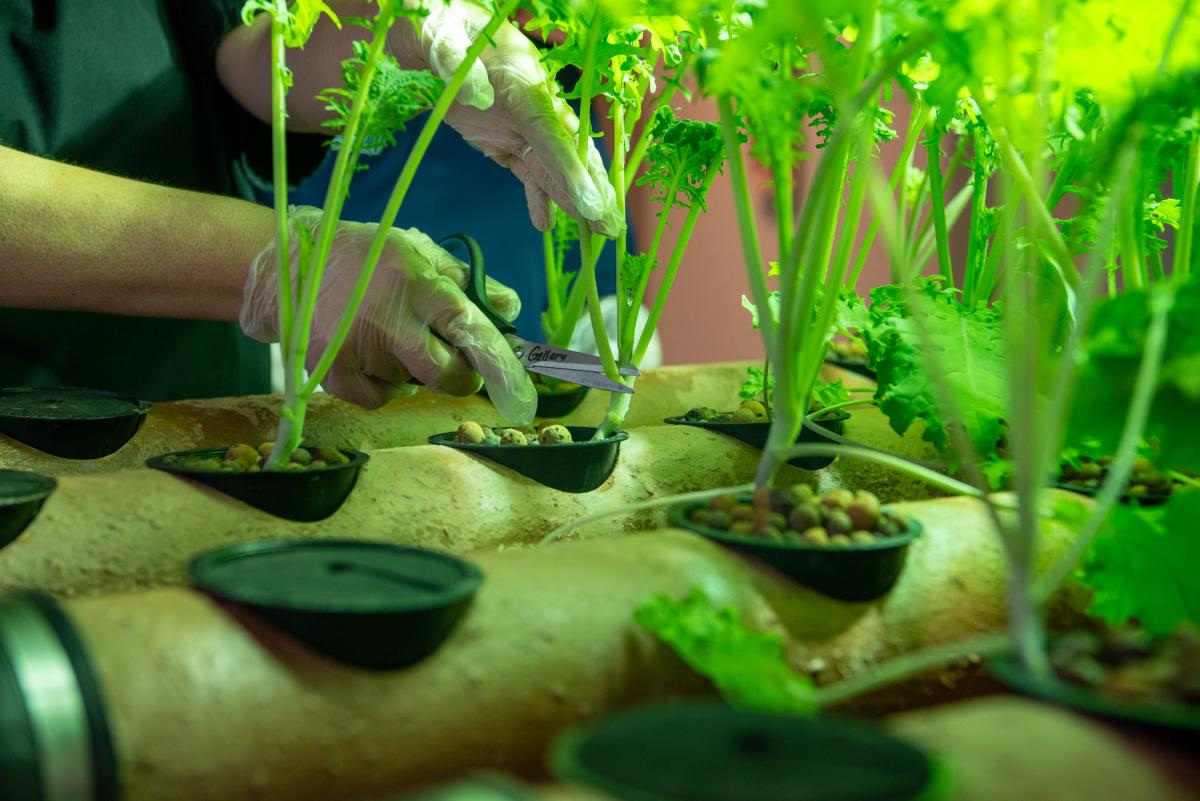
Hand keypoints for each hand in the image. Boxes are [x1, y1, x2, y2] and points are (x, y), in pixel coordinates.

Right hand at [241, 206, 536, 422]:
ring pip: (412, 385)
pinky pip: (380, 399)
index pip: (466, 326)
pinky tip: (373, 357)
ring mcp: (356, 350)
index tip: (518, 383)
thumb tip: (510, 309)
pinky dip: (386, 387)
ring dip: (413, 371)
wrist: (287, 267)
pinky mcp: (332, 374)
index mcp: (413, 282)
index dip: (496, 357)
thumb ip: (465, 281)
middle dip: (461, 376)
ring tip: (390, 337)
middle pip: (444, 374)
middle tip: (457, 363)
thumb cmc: (364, 257)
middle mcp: (385, 318)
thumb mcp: (416, 251)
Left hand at [389, 2, 623, 236]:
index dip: (573, 171)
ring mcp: (523, 127)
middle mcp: (535, 108)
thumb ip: (459, 64)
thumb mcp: (446, 40)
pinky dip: (539, 198)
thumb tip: (477, 94)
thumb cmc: (443, 27)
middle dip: (592, 193)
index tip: (592, 205)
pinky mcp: (507, 140)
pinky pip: (529, 174)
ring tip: (597, 235)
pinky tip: (546, 224)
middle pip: (569, 156)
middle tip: (613, 228)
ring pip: (556, 170)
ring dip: (576, 203)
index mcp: (526, 85)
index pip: (555, 135)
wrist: (437, 27)